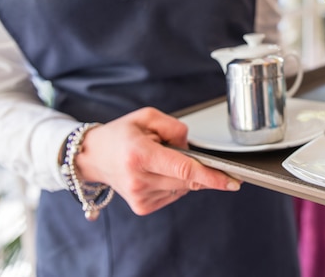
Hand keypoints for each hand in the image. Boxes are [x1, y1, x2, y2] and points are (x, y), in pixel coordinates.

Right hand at [74, 107, 240, 214]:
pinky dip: (174, 182)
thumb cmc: (120, 135)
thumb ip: (174, 126)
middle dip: (198, 167)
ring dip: (182, 173)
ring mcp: (140, 197)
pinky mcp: (142, 207)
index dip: (211, 176)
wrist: (93, 157)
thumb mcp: (146, 117)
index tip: (231, 181)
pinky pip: (174, 194)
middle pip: (188, 179)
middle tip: (185, 153)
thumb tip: (191, 146)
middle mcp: (139, 179)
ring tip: (159, 160)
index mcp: (139, 155)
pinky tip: (157, 172)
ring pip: (183, 187)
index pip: (184, 168)